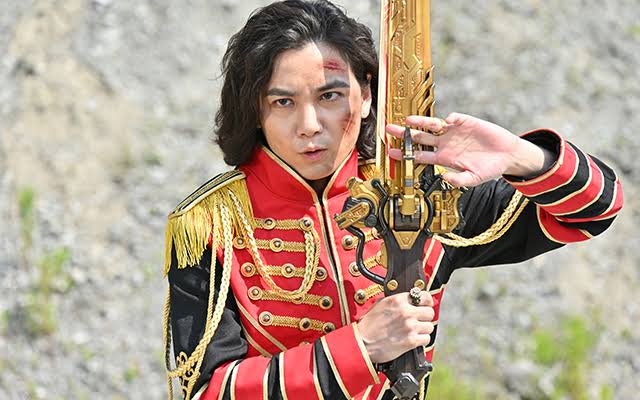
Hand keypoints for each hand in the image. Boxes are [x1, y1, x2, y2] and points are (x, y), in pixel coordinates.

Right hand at [357, 290, 434, 363]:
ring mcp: (410, 327)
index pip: (425, 296)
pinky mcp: (411, 341)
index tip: (425, 305)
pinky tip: (413, 339)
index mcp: (398, 300)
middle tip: (418, 321)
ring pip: (430, 326)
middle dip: (425, 317)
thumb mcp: (380, 304)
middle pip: (430, 312)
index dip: (426, 302)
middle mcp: (406, 312)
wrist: (362, 343)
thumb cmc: (368, 325)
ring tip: (413, 331)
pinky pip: (426, 339)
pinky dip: (421, 340)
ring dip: (423, 330)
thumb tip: (410, 300)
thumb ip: (397, 301)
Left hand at [386, 113, 552, 186]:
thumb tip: (444, 179)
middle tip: (390, 131)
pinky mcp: (465, 122)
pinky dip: (449, 119)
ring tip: (408, 120)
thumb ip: (458, 179)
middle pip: (419, 138)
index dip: (405, 154)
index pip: (418, 155)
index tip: (392, 153)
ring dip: (420, 122)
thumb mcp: (474, 178)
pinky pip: (454, 118)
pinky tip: (448, 121)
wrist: (507, 155)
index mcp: (443, 158)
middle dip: (405, 135)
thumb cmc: (489, 168)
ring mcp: (453, 132)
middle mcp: (444, 143)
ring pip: (432, 125)